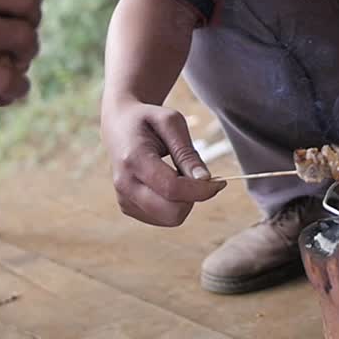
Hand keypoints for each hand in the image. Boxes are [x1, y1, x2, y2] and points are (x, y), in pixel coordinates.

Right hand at [101, 98, 225, 226]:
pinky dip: (174, 205)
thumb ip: (187, 153)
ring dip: (184, 201)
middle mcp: (124, 184)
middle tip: (197, 176)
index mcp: (134, 159)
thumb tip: (205, 180)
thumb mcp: (172, 123)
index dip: (201, 190)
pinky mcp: (127, 207)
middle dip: (193, 198)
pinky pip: (163, 218)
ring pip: (169, 219)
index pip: (172, 189)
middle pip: (172, 212)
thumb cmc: (149, 120)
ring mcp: (124, 199)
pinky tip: (169, 184)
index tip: (220, 181)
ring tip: (179, 175)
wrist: (118, 125)